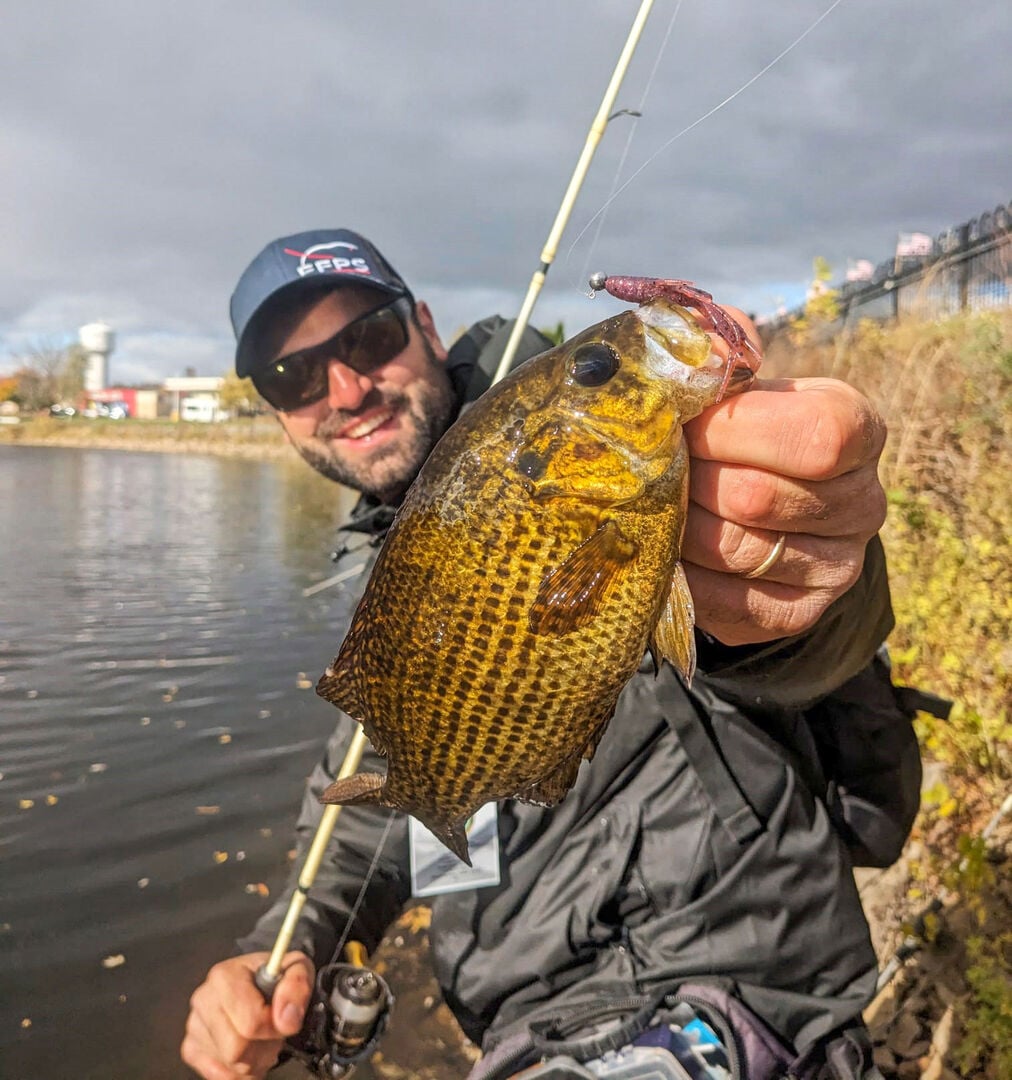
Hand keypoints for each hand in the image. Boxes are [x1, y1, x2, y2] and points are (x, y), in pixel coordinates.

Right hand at [181, 951, 313, 1079]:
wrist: (258, 980)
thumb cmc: (274, 976)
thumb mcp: (296, 968)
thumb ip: (296, 987)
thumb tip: (286, 1019)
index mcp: (224, 976)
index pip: (250, 1023)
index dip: (273, 1028)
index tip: (282, 1021)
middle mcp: (204, 999)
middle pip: (236, 1050)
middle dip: (262, 1047)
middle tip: (272, 1033)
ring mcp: (194, 1025)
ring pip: (229, 1065)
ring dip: (254, 1060)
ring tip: (260, 1038)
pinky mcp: (191, 1048)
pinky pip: (219, 1075)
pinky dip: (239, 1070)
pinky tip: (248, 1049)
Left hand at [683, 356, 886, 645]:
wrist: (741, 505)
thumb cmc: (730, 428)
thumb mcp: (730, 377)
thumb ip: (717, 345)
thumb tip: (703, 352)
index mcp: (855, 428)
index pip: (818, 435)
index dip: (736, 431)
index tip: (686, 425)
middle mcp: (862, 502)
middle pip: (758, 497)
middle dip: (689, 479)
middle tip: (654, 470)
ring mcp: (836, 566)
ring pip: (735, 551)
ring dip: (677, 526)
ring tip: (654, 504)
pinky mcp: (796, 613)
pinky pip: (725, 600)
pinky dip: (681, 575)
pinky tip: (664, 550)